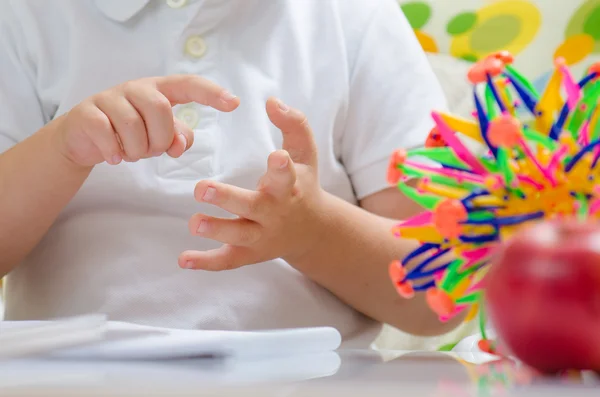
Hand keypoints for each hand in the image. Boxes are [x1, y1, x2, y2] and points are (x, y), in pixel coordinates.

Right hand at [54, 75, 239, 166]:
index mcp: (159, 91)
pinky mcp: (86, 113)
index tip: (234, 103)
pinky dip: (114, 152)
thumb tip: (179, 144)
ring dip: (136, 149)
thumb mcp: (159, 135)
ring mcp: (109, 98)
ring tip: (130, 153)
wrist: (84, 137)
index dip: (211, 93)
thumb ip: (178, 137)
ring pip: (132, 125)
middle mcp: (136, 88)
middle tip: (151, 151)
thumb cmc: (130, 132)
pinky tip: (114, 157)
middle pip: (160, 109)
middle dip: (160, 139)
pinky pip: (106, 133)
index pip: (188, 85)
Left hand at [179, 97, 326, 270]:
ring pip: (238, 236)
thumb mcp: (305, 154)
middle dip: (228, 199)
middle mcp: (275, 214)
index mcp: (290, 187)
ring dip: (215, 230)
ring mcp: (262, 236)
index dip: (282, 168)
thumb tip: (271, 101)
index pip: (287, 176)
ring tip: (194, 222)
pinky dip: (206, 262)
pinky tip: (183, 260)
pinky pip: (228, 261)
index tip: (276, 156)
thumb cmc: (303, 183)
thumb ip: (293, 124)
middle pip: (253, 208)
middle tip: (201, 188)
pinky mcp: (249, 253)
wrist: (312, 230)